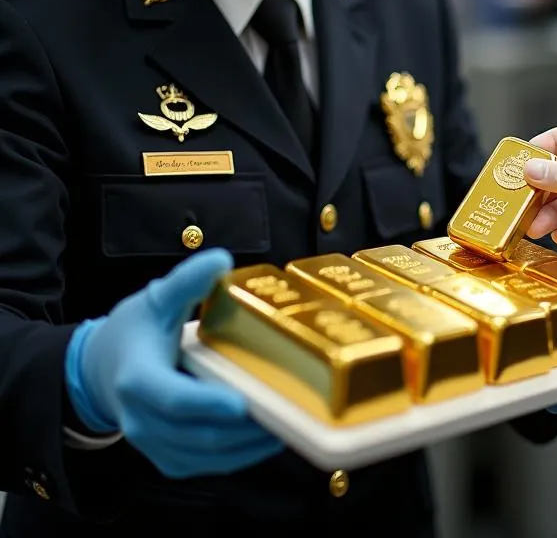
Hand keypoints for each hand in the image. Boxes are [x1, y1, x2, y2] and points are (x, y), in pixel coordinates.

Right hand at [65, 248, 283, 478]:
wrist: (98, 370)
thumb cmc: (132, 331)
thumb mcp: (155, 299)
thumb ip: (187, 281)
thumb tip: (221, 260)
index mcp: (138, 380)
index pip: (174, 399)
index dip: (208, 404)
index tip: (243, 403)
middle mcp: (142, 419)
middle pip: (198, 434)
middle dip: (245, 428)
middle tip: (289, 411)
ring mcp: (153, 443)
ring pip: (206, 455)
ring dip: (248, 445)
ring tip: (289, 423)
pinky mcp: (167, 457)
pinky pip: (205, 464)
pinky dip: (239, 456)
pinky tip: (270, 437)